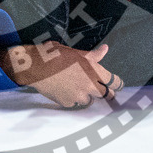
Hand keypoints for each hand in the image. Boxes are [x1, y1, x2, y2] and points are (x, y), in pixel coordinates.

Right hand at [0, 42, 123, 108]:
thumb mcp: (75, 51)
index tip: (118, 85)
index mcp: (94, 70)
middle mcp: (90, 86)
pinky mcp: (68, 103)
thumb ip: (92, 55)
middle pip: (106, 95)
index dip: (118, 84)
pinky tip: (64, 89)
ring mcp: (79, 96)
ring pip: (89, 100)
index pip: (115, 82)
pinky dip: (72, 98)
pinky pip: (74, 103)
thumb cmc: (54, 54)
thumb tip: (105, 49)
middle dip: (105, 92)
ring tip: (76, 86)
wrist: (34, 66)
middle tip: (100, 88)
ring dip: (86, 95)